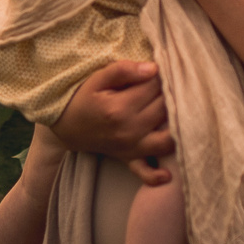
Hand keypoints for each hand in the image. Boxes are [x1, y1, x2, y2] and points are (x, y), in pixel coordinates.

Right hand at [50, 60, 174, 163]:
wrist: (66, 125)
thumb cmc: (83, 98)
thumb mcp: (97, 79)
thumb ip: (124, 70)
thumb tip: (153, 68)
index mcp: (120, 108)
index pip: (155, 87)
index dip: (160, 74)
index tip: (158, 68)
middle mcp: (129, 130)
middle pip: (164, 109)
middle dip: (169, 94)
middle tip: (165, 85)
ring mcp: (130, 148)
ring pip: (167, 138)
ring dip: (176, 125)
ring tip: (175, 110)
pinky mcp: (129, 158)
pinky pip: (145, 172)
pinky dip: (156, 175)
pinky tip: (167, 173)